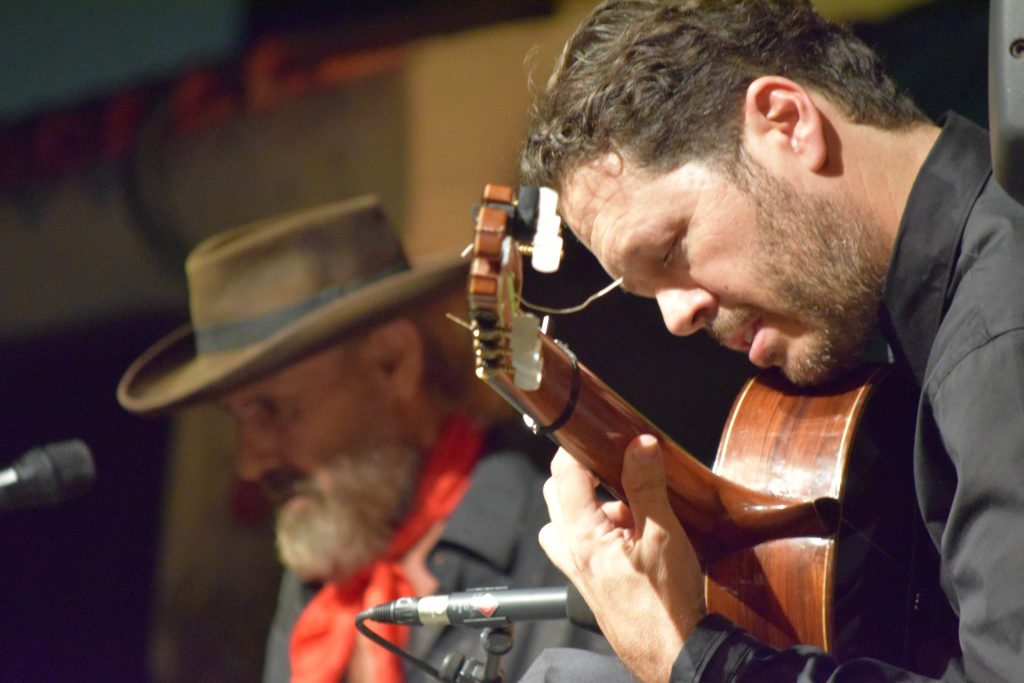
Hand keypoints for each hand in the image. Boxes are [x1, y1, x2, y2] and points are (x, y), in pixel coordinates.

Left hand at [539, 436, 705, 682]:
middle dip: (583, 475)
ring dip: (591, 506)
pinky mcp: (588, 583)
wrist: (673, 655)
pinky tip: (634, 538)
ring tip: (630, 510)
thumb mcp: (663, 536)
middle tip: (619, 469)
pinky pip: (579, 545)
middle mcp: (570, 552)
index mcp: (582, 536)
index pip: (564, 473)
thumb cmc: (667, 607)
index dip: (578, 445)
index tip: (598, 431)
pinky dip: (599, 531)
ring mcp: (576, 570)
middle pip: (557, 493)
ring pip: (566, 520)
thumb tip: (639, 446)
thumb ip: (647, 486)